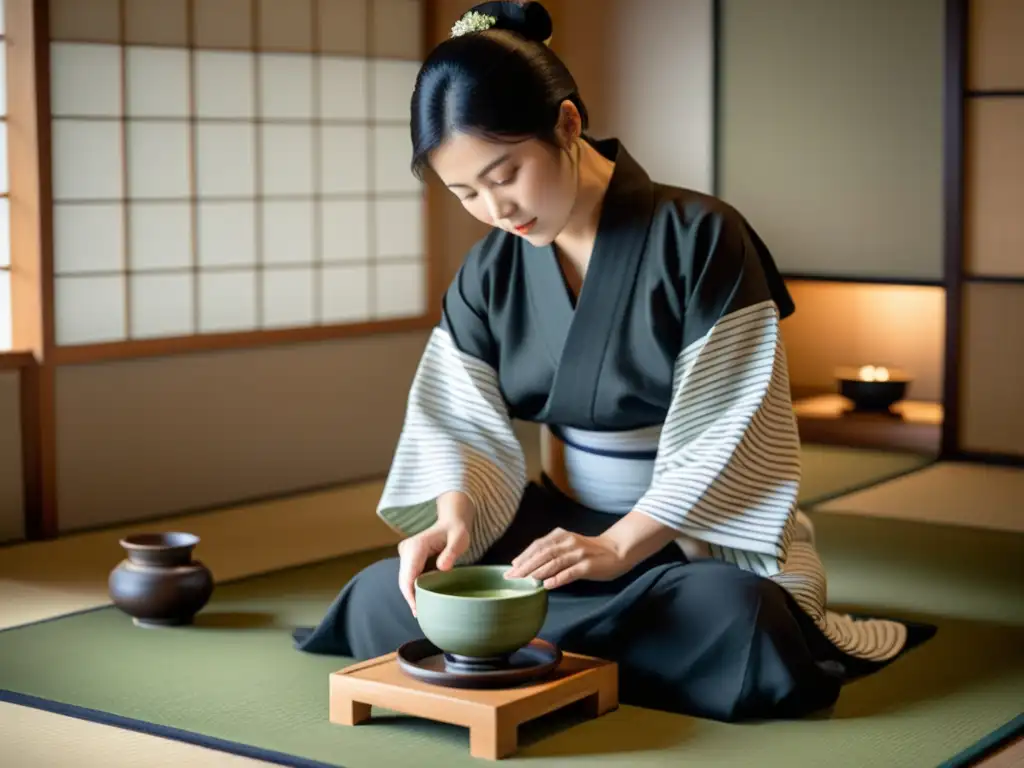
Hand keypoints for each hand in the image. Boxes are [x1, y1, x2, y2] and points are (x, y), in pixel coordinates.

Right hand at [397, 493, 473, 616]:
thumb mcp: (460, 539)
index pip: (408, 576)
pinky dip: (414, 589)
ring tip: (422, 611)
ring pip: (405, 580)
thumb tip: (442, 567)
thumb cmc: (456, 531)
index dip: (411, 595)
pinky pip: (409, 577)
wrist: (451, 522)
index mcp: (416, 547)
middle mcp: (407, 550)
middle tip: (421, 616)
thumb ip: (452, 552)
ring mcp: (406, 555)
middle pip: (404, 581)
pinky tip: (422, 600)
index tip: (417, 610)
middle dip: (410, 599)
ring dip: (412, 595)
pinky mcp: (409, 559)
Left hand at [503, 528, 628, 588]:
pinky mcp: (587, 566)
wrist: (616, 551)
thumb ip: (551, 551)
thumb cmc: (588, 550)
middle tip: (512, 578)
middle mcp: (568, 542)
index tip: (511, 568)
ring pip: (554, 563)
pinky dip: (557, 579)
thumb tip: (527, 565)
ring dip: (537, 572)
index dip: (524, 556)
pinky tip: (546, 585)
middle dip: (525, 566)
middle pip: (543, 554)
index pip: (538, 545)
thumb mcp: (568, 545)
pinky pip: (569, 573)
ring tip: (524, 581)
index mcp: (561, 535)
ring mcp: (578, 553)